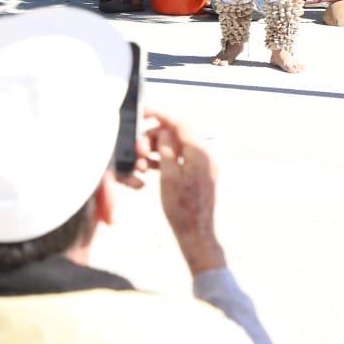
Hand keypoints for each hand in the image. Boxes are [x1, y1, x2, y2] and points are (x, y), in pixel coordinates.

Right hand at [136, 112, 225, 274]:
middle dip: (156, 137)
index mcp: (200, 153)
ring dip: (159, 150)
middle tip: (138, 148)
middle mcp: (205, 156)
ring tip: (141, 161)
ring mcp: (204, 166)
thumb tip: (165, 131)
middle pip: (178, 135)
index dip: (161, 115)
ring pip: (177, 147)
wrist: (196, 233)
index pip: (180, 124)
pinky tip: (150, 167)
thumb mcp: (168, 176)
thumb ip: (167, 150)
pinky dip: (166, 159)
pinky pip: (181, 159)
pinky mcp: (199, 175)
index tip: (145, 111)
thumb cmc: (181, 208)